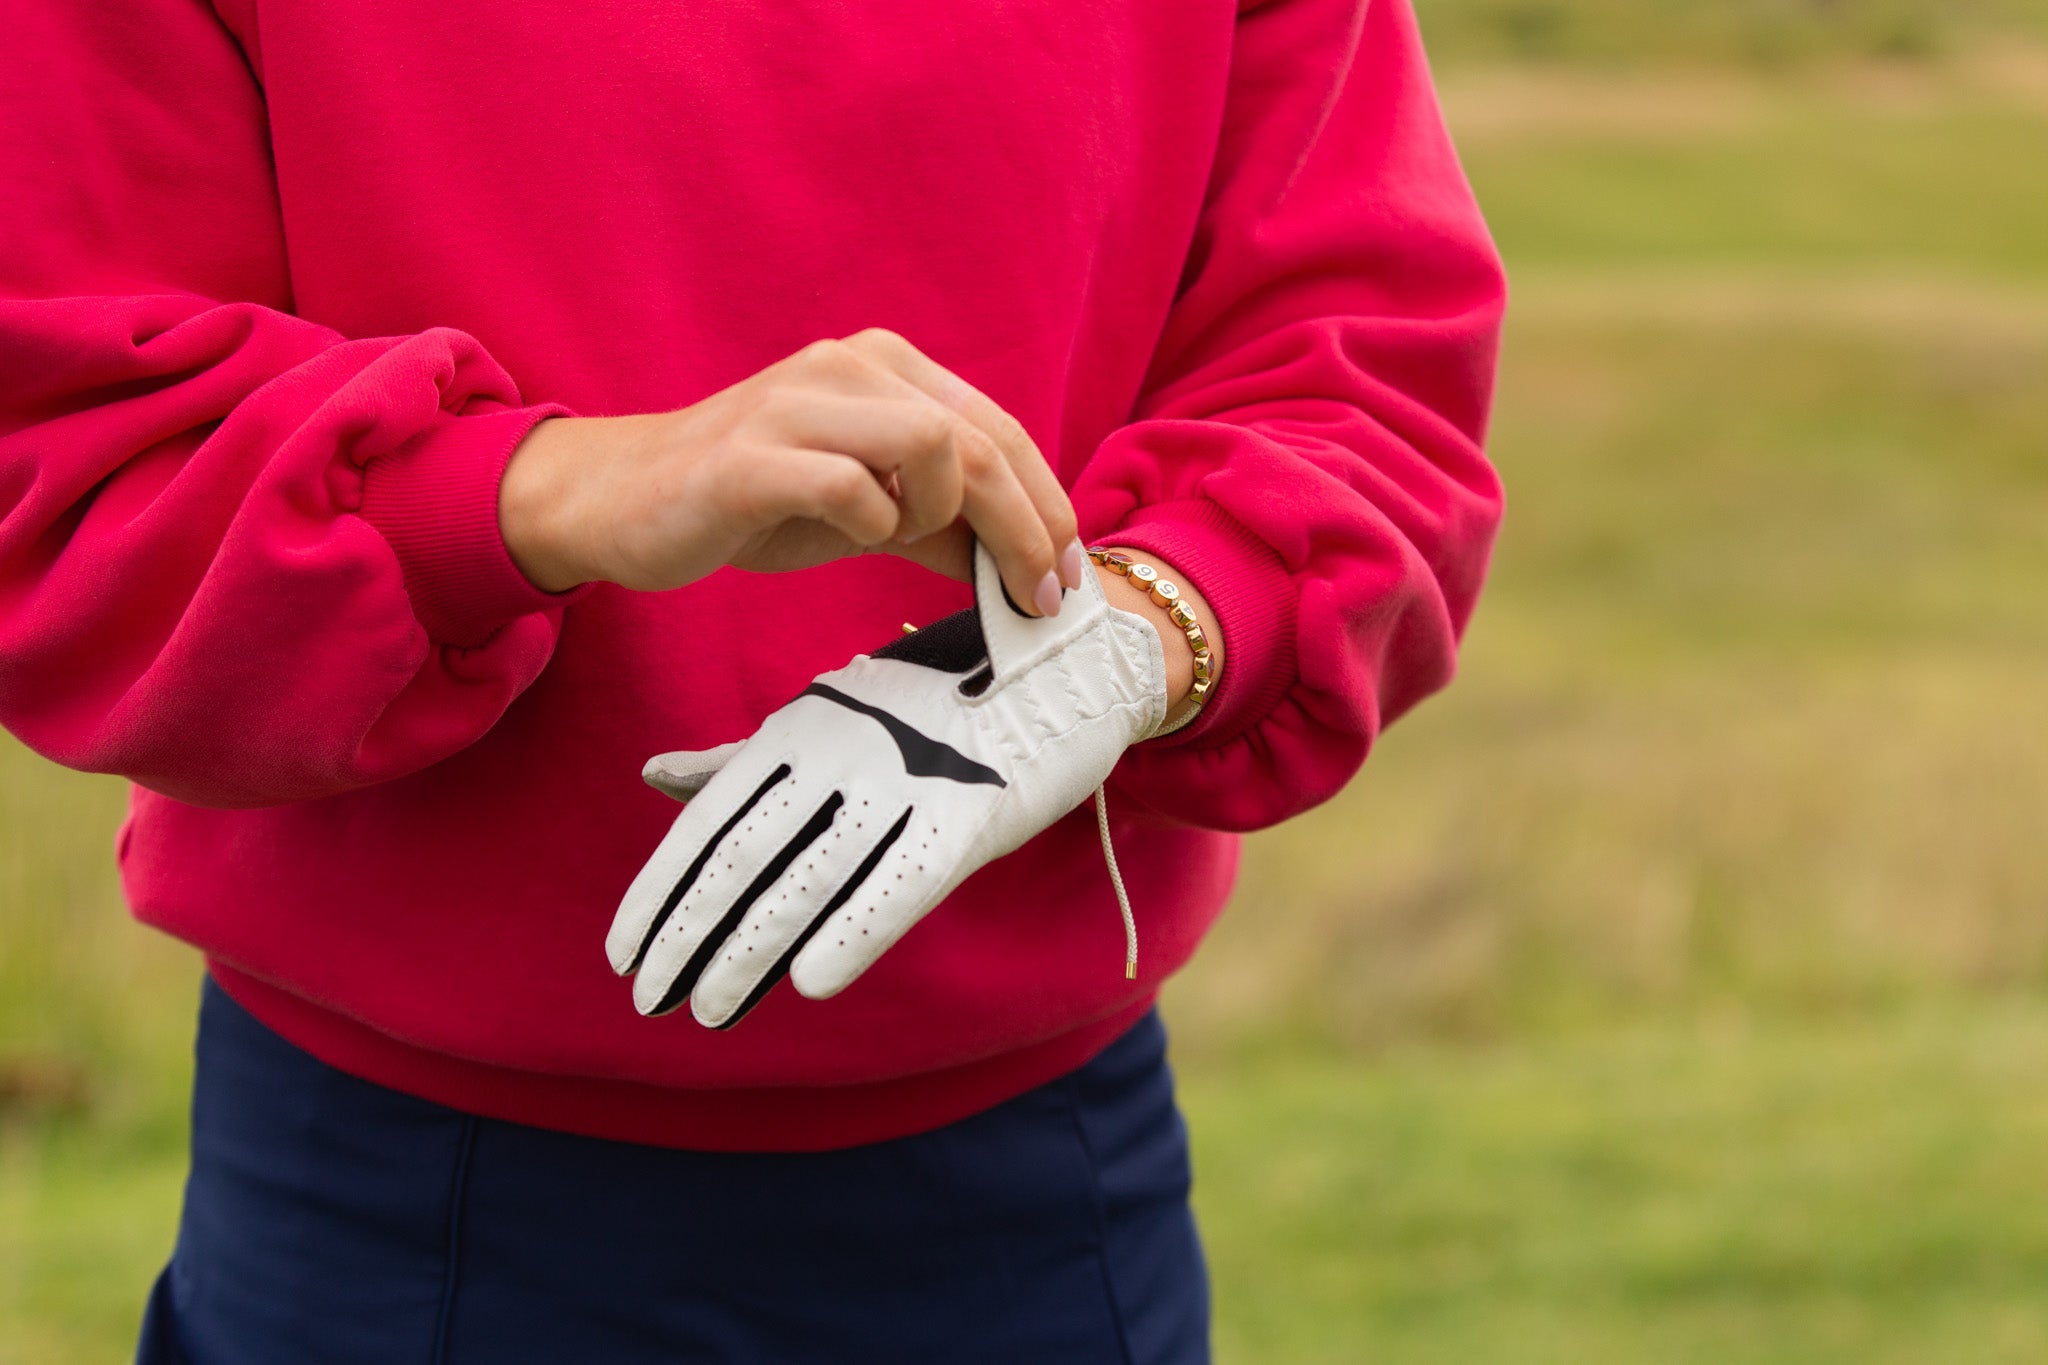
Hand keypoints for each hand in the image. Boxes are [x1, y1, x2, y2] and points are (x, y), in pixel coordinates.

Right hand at [498, 327, 1084, 615]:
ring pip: (932, 447)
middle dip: (1026, 531)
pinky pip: (851, 488)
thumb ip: (941, 524)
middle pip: (981, 443)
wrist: (624, 500)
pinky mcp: (749, 458)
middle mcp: (848, 366)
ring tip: (900, 541)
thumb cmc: (753, 501)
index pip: (1000, 430)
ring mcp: (796, 403)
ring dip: (939, 515)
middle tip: (1039, 599)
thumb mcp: (866, 511)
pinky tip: (853, 535)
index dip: (1046, 507)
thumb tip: (1024, 565)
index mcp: (885, 366)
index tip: (1064, 576)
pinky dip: (872, 523)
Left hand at [605, 539, 1168, 1027]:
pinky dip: (854, 931)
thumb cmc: (939, 700)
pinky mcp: (971, 812)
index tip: (624, 955)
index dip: (664, 891)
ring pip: (811, 877)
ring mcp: (906, 779)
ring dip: (751, 950)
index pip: (712, 820)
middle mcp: (841, 750)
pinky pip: (901, 882)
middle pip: (746, 855)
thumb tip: (652, 777)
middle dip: (690, 933)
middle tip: (648, 999)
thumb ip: (747, 759)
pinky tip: (810, 983)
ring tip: (708, 1010)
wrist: (1067, 663)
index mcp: (802, 727)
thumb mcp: (833, 715)